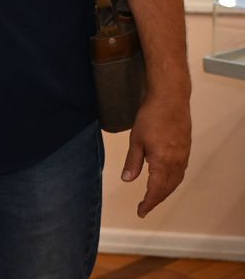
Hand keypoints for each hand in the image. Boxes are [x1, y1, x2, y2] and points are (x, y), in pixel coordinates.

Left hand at [120, 90, 190, 216]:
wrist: (170, 100)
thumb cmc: (150, 117)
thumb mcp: (136, 140)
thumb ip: (133, 162)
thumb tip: (127, 180)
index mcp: (162, 162)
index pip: (155, 190)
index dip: (148, 203)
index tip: (140, 212)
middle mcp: (176, 163)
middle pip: (167, 189)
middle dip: (156, 200)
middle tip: (144, 207)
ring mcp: (183, 156)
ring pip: (175, 181)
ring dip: (164, 191)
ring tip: (153, 197)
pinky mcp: (185, 149)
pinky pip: (180, 172)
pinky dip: (172, 181)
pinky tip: (164, 180)